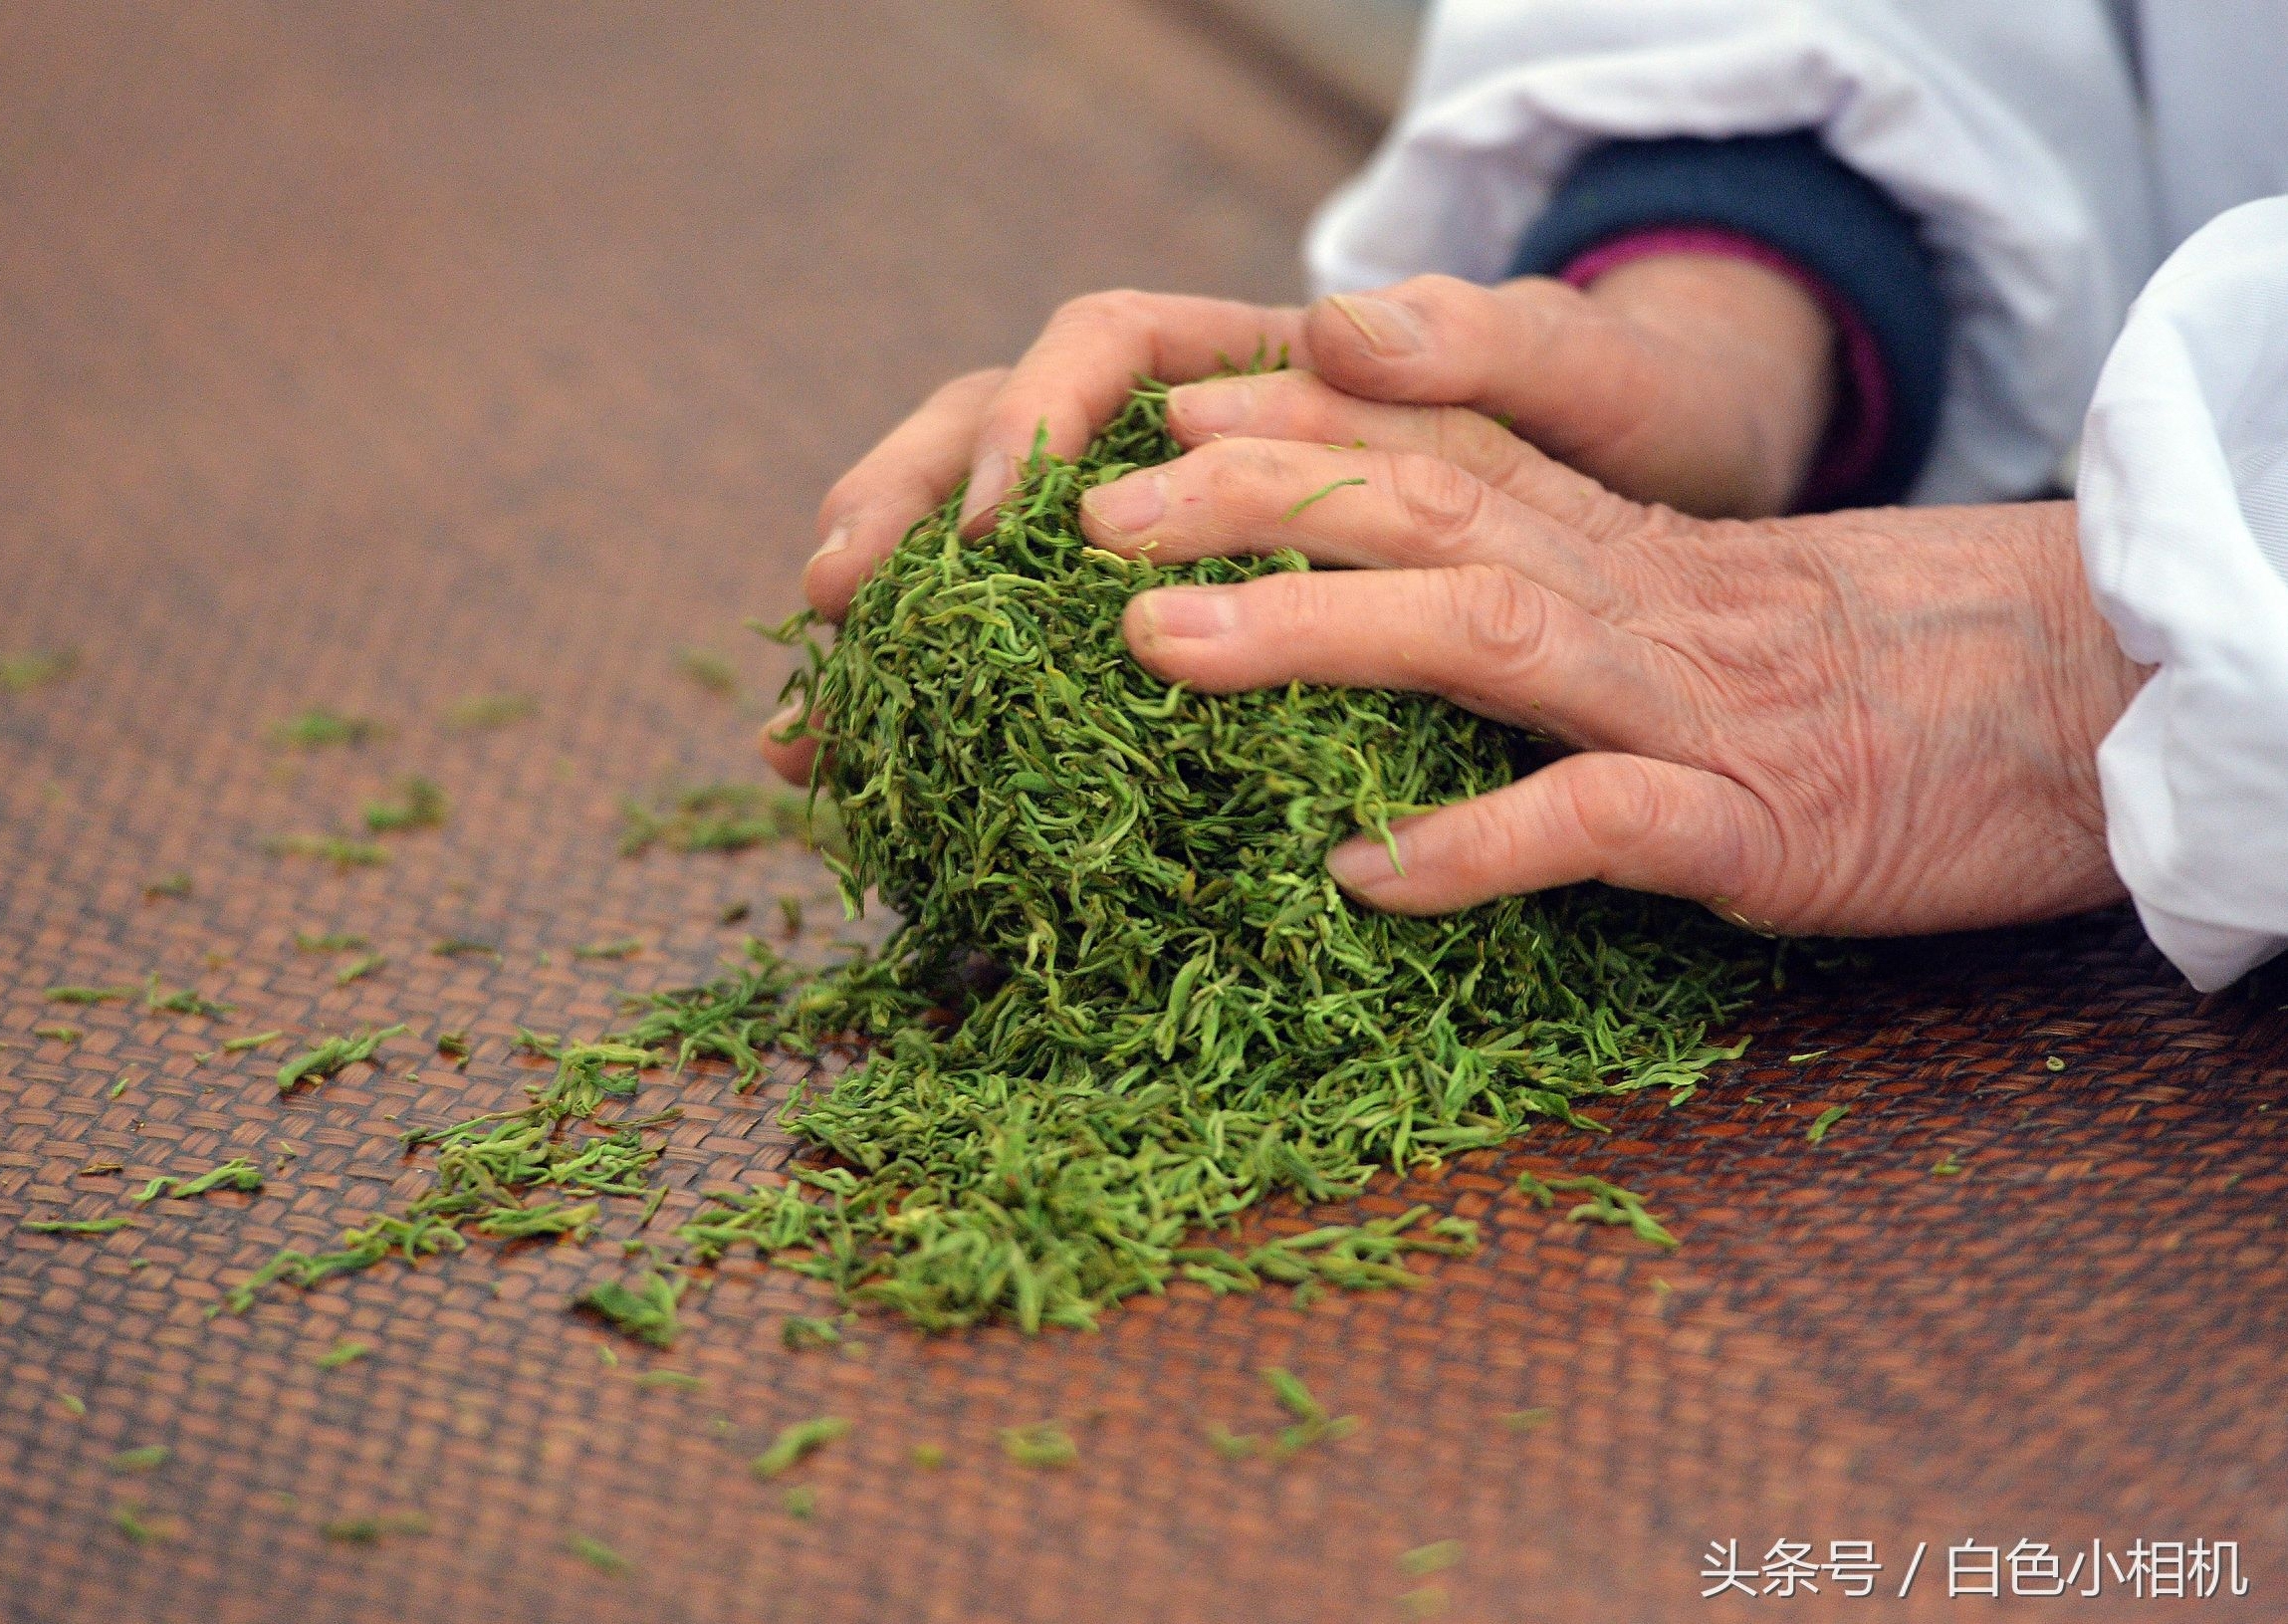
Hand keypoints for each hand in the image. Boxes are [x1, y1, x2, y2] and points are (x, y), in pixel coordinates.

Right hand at [794, 258, 1835, 625]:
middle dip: (904, 506)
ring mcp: (1184, 538)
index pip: (1109, 344)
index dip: (1037, 416)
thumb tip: (1336, 319)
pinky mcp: (1191, 632)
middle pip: (1003, 433)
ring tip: (817, 706)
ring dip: (895, 614)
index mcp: (1277, 358)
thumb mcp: (1608, 385)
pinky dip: (959, 710)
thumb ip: (1497, 344)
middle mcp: (1204, 436)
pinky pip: (1046, 656)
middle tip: (831, 597)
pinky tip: (892, 776)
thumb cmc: (1648, 442)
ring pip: (995, 549)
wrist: (1704, 543)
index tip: (1009, 522)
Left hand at [1079, 373, 2144, 937]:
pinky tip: (1364, 875)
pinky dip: (1473, 844)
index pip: (1427, 447)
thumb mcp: (1684, 600)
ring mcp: (1682, 702)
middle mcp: (1625, 596)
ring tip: (1161, 645)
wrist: (2063, 705)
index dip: (1283, 426)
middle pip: (1417, 506)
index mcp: (1608, 544)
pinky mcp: (1748, 820)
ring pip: (1479, 630)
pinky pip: (1593, 821)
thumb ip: (1545, 585)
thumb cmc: (1851, 675)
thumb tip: (1377, 614)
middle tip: (1086, 521)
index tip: (1150, 423)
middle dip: (1245, 500)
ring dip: (1312, 627)